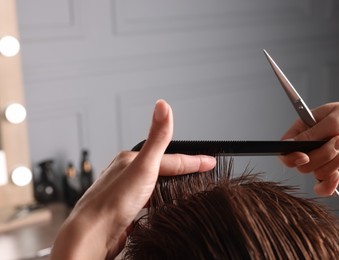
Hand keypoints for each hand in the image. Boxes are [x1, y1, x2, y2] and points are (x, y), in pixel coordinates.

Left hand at [50, 100, 215, 259]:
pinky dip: (156, 204)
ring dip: (168, 187)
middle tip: (199, 171)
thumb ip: (157, 138)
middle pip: (160, 171)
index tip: (210, 162)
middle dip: (180, 171)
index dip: (193, 160)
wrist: (91, 235)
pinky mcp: (124, 213)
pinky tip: (158, 209)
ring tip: (183, 189)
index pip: (170, 158)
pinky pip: (145, 205)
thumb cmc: (112, 202)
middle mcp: (125, 175)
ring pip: (152, 188)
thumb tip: (163, 106)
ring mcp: (124, 195)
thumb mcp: (144, 166)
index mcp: (130, 160)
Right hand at [280, 96, 338, 195]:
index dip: (291, 156)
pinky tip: (338, 175)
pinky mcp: (338, 171)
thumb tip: (289, 144)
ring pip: (317, 173)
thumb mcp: (333, 119)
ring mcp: (324, 160)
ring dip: (337, 160)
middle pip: (303, 164)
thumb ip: (310, 135)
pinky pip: (326, 184)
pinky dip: (330, 184)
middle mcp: (311, 146)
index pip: (286, 149)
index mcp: (304, 130)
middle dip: (324, 155)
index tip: (304, 156)